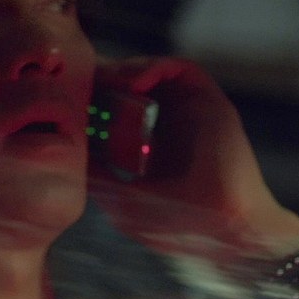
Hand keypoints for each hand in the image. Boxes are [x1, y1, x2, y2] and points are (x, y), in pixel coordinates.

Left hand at [90, 56, 298, 257]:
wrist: (227, 231)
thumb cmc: (181, 225)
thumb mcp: (124, 203)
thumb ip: (99, 180)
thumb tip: (71, 159)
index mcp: (154, 148)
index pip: (120, 113)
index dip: (96, 104)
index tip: (73, 104)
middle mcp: (173, 124)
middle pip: (134, 86)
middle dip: (105, 80)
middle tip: (82, 83)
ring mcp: (191, 112)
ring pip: (153, 72)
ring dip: (125, 70)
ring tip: (105, 82)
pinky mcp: (210, 101)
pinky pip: (180, 69)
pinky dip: (154, 67)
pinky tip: (133, 83)